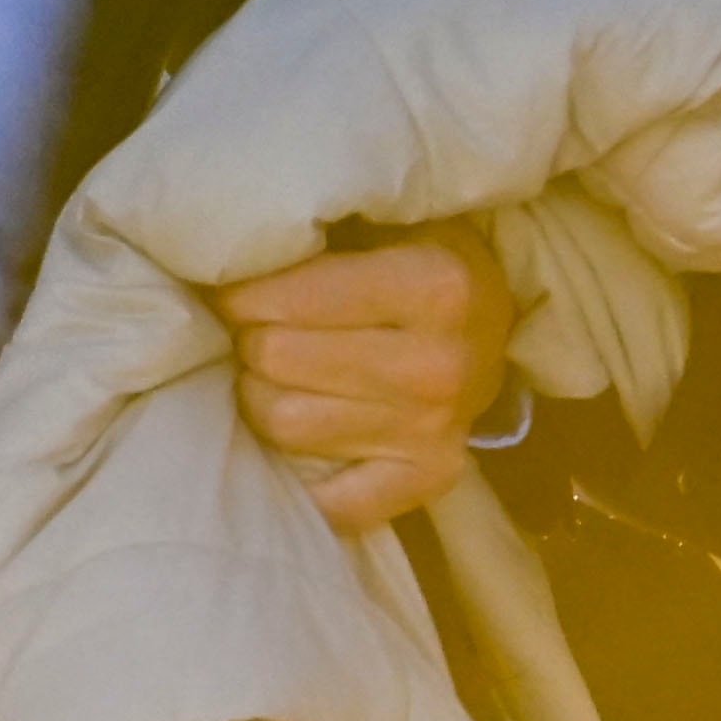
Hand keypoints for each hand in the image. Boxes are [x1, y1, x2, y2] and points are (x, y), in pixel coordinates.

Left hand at [219, 217, 516, 534]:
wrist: (495, 323)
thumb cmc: (423, 255)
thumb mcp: (387, 217)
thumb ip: (321, 231)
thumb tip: (225, 255)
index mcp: (435, 286)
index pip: (288, 298)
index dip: (240, 292)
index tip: (231, 287)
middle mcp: (438, 366)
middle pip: (275, 358)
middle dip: (250, 338)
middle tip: (254, 327)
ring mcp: (435, 431)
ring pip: (283, 424)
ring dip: (260, 394)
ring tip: (272, 372)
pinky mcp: (430, 479)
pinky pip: (331, 503)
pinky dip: (299, 478)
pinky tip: (297, 435)